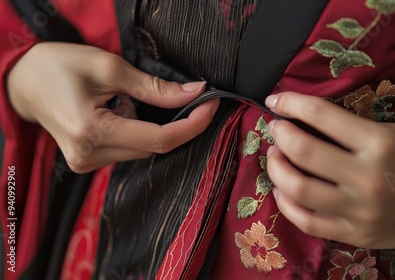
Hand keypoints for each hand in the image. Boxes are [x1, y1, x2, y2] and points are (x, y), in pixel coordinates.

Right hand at [7, 42, 218, 172]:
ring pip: (143, 150)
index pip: (159, 140)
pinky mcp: (87, 162)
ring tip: (130, 98)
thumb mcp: (109, 68)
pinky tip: (123, 111)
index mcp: (91, 131)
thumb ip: (155, 87)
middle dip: (178, 124)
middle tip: (191, 97)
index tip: (211, 105)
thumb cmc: (59, 66)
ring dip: (154, 126)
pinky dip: (138, 131)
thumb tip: (194, 93)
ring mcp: (86, 163)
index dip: (192, 125)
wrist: (24, 81)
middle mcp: (88, 155)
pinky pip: (128, 150)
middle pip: (153, 147)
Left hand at [265, 92, 394, 249]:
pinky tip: (282, 191)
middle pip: (303, 151)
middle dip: (280, 134)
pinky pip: (307, 222)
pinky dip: (286, 205)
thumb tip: (304, 120)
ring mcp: (359, 210)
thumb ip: (351, 128)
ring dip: (276, 168)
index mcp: (379, 143)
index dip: (290, 102)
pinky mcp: (355, 234)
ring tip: (276, 157)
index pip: (321, 114)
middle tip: (276, 128)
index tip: (276, 99)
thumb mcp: (394, 133)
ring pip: (298, 188)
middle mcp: (366, 177)